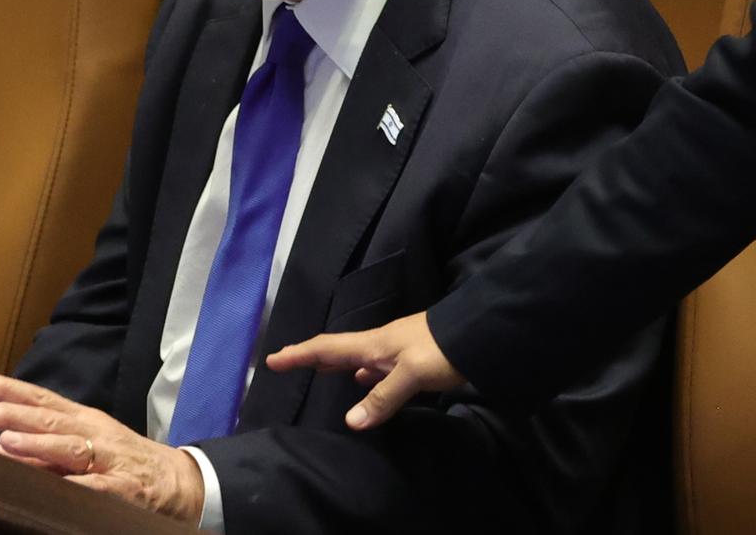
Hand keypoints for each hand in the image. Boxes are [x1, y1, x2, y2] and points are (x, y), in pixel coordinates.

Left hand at [0, 374, 202, 521]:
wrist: (179, 482)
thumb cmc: (124, 462)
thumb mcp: (84, 448)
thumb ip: (42, 449)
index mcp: (84, 420)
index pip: (42, 399)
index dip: (8, 390)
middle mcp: (95, 434)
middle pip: (52, 419)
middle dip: (15, 415)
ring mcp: (110, 459)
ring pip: (71, 448)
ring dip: (39, 445)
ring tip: (6, 441)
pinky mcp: (123, 489)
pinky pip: (96, 486)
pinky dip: (75, 485)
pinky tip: (57, 486)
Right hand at [265, 311, 462, 429]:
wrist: (483, 333)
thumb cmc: (444, 348)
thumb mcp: (413, 372)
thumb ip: (383, 396)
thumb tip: (351, 421)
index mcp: (375, 343)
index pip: (329, 348)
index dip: (301, 354)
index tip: (272, 359)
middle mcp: (382, 344)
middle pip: (340, 350)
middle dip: (314, 357)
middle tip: (291, 363)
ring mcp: (399, 350)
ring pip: (360, 358)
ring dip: (341, 366)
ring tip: (324, 373)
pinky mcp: (415, 358)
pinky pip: (380, 367)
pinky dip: (367, 375)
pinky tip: (368, 381)